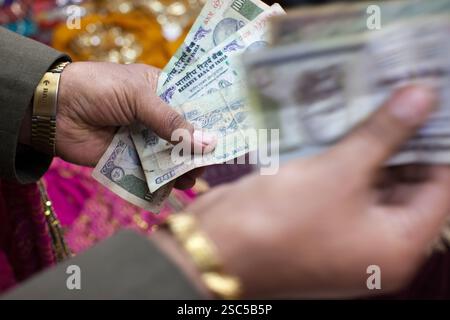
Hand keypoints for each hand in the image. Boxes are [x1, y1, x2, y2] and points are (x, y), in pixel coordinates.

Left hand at [52, 62, 214, 188]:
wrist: (53, 110)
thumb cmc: (98, 89)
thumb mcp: (138, 96)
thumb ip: (171, 120)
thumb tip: (208, 142)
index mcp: (161, 92)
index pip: (194, 106)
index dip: (211, 120)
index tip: (230, 135)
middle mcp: (155, 117)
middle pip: (186, 136)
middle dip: (199, 149)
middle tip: (210, 161)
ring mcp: (144, 140)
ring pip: (172, 157)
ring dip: (184, 167)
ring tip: (192, 175)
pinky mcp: (130, 160)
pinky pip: (153, 172)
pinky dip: (165, 181)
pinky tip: (176, 185)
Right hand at [161, 86, 449, 297]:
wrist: (215, 246)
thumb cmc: (282, 219)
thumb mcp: (338, 172)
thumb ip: (384, 134)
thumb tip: (421, 97)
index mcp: (397, 246)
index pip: (439, 188)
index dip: (437, 142)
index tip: (429, 101)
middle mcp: (376, 245)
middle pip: (405, 185)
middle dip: (403, 140)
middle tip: (400, 93)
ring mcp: (345, 235)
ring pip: (371, 183)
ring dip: (371, 146)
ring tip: (373, 99)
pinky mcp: (318, 222)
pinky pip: (342, 187)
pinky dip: (345, 159)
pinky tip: (341, 125)